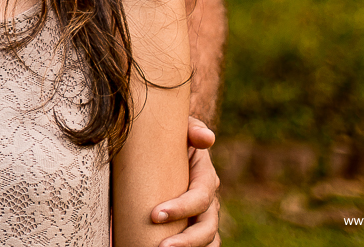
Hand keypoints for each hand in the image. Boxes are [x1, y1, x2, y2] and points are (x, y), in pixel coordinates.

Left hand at [153, 117, 220, 246]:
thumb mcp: (181, 128)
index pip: (200, 198)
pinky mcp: (191, 227)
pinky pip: (201, 246)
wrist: (165, 148)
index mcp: (205, 177)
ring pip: (207, 241)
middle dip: (186, 241)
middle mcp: (208, 201)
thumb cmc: (171, 138)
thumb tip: (206, 138)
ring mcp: (202, 217)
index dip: (182, 208)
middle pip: (207, 227)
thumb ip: (192, 129)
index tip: (155, 215)